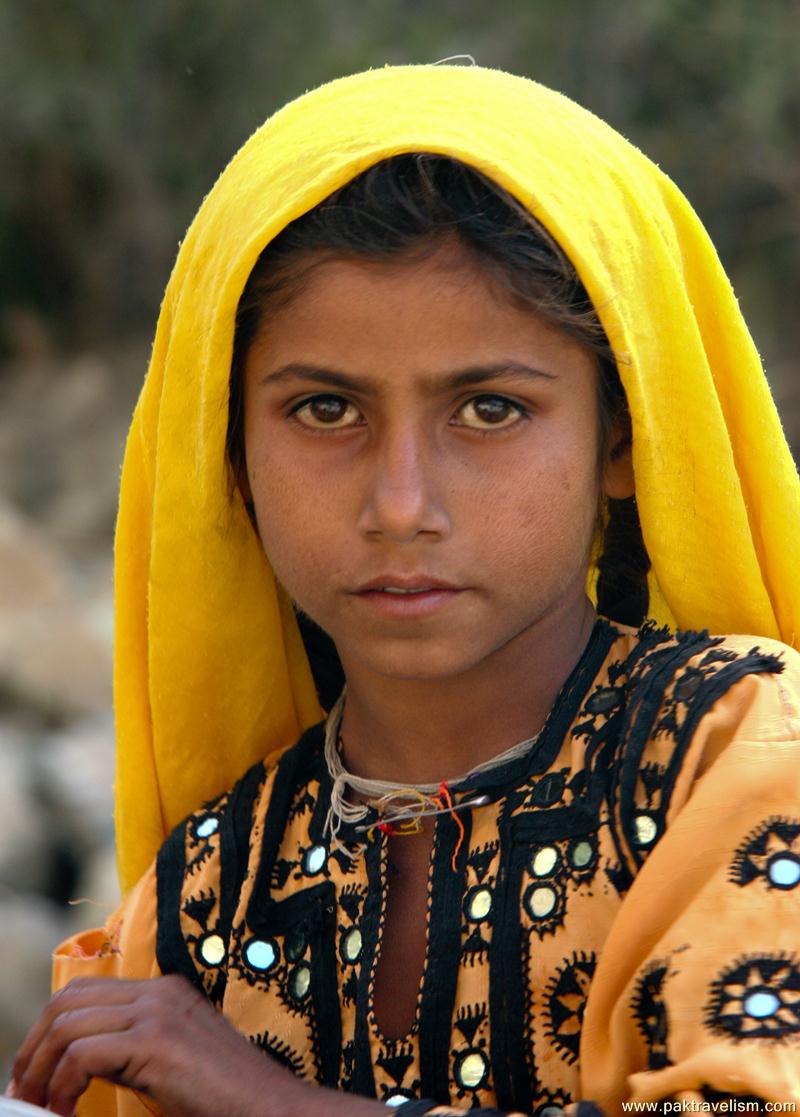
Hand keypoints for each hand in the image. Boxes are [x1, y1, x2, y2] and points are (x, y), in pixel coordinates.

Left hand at [11, 974, 296, 1116]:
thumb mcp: (170, 1061)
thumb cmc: (221, 1098)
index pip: (85, 992)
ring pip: (68, 1024)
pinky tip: (67, 1109)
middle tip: (25, 1091)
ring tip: (41, 1106)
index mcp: (164, 990)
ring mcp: (158, 1011)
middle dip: (34, 1047)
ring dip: (41, 1070)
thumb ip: (134, 1049)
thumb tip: (78, 1066)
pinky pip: (83, 1053)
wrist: (268, 1107)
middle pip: (68, 1001)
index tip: (35, 1075)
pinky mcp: (155, 1041)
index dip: (48, 1031)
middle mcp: (158, 991)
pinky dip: (62, 1084)